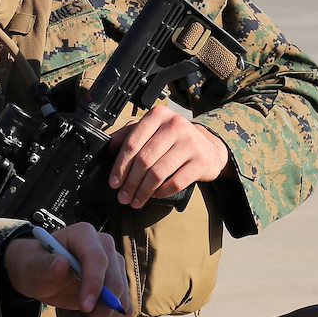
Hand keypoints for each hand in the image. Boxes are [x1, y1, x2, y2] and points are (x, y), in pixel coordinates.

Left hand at [3, 222, 132, 316]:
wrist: (41, 273)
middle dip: (103, 309)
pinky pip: (123, 306)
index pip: (97, 259)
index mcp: (84, 235)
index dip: (94, 283)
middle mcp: (105, 247)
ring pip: (122, 296)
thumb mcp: (33, 265)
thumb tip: (62, 264)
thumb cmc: (36, 265)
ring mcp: (114, 266)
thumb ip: (45, 264)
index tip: (84, 307)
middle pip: (115, 281)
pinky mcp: (118, 285)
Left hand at [108, 105, 229, 208]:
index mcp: (159, 115)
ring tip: (136, 201)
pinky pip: (176, 182)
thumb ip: (129, 135)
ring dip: (143, 191)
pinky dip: (162, 192)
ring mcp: (191, 142)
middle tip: (123, 196)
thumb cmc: (174, 140)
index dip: (120, 166)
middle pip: (144, 160)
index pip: (132, 143)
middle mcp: (175, 125)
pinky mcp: (201, 161)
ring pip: (158, 173)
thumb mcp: (151, 130)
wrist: (208, 147)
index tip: (114, 182)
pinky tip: (155, 195)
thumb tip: (109, 149)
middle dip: (130, 182)